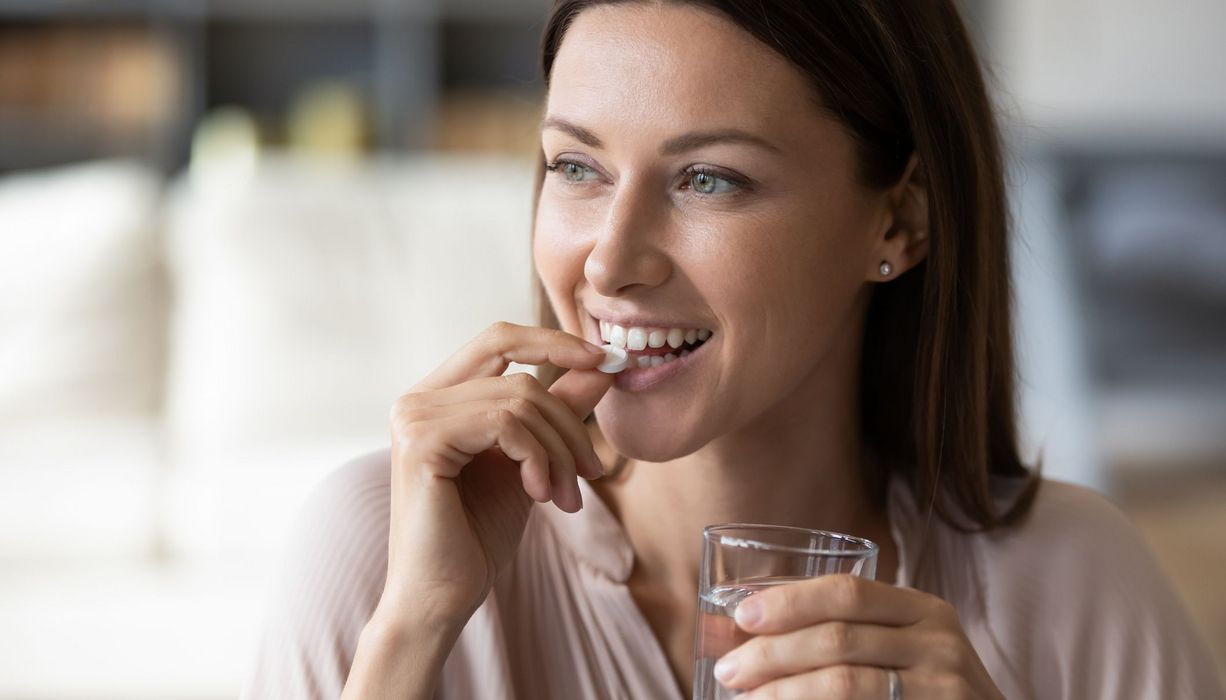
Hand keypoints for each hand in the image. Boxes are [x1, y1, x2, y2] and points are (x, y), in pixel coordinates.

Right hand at [377, 321, 613, 625]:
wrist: (442, 596)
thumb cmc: (478, 534)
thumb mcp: (532, 461)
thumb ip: (558, 411)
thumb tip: (601, 366)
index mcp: (438, 397)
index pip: (499, 339)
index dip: (554, 341)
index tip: (607, 360)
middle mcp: (418, 398)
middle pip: (518, 372)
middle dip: (567, 421)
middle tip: (591, 472)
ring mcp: (414, 417)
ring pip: (519, 401)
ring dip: (559, 451)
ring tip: (566, 496)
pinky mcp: (422, 441)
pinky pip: (505, 424)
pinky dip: (538, 458)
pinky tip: (541, 495)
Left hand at [712, 574, 1003, 698]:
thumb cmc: (925, 689)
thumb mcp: (897, 648)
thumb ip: (833, 632)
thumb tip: (726, 627)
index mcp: (924, 610)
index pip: (848, 592)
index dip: (790, 601)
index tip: (742, 616)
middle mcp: (939, 644)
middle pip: (838, 639)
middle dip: (772, 654)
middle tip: (729, 671)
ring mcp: (943, 690)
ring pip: (844, 684)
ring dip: (782, 693)